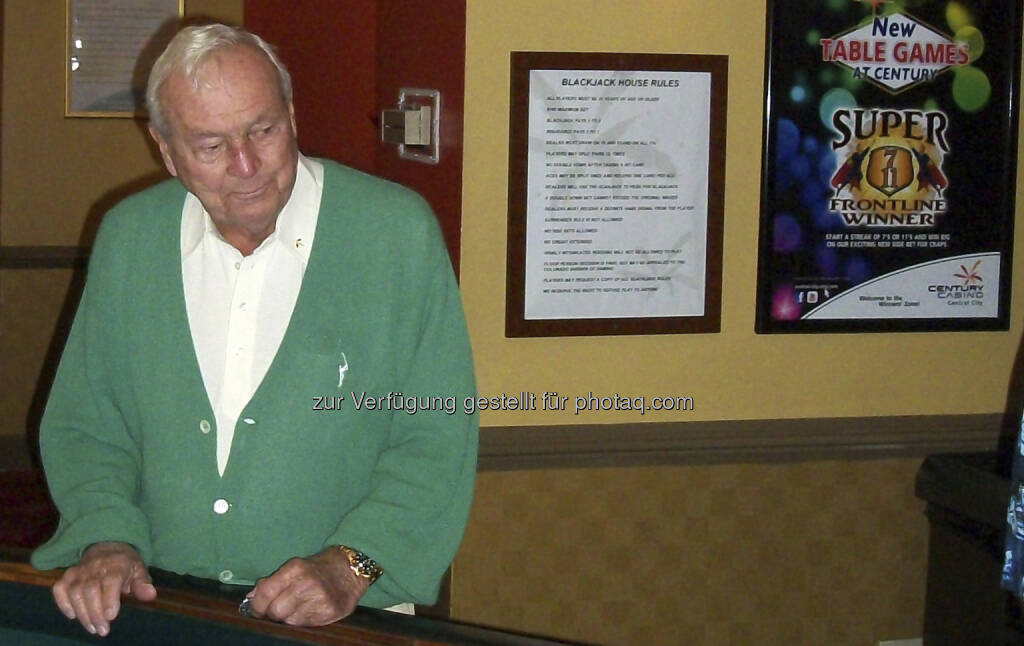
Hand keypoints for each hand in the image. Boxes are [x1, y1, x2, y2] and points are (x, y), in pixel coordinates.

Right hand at [52, 542, 155, 636]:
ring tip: (92, 628)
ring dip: (82, 613)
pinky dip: (63, 603)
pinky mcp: (68, 576)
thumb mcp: (139, 571)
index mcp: (116, 565)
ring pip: (75, 592)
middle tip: (102, 630)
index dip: (109, 599)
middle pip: (90, 590)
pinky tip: (72, 616)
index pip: (111, 580)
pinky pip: (59, 589)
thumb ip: (143, 584)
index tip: (111, 617)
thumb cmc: (125, 565)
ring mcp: (80, 571)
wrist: (107, 547)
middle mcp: (96, 567)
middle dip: (95, 613)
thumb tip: (150, 595)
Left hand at [246, 547, 369, 625]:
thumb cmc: (318, 568)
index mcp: (294, 569)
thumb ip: (272, 581)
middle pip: (275, 611)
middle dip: (273, 614)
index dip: (257, 605)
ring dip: (289, 617)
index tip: (257, 610)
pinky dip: (304, 620)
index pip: (265, 593)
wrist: (350, 569)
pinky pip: (305, 624)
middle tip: (278, 610)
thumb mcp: (295, 567)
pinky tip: (310, 609)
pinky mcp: (328, 611)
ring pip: (289, 621)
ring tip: (298, 607)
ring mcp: (318, 599)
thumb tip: (251, 598)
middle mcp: (306, 583)